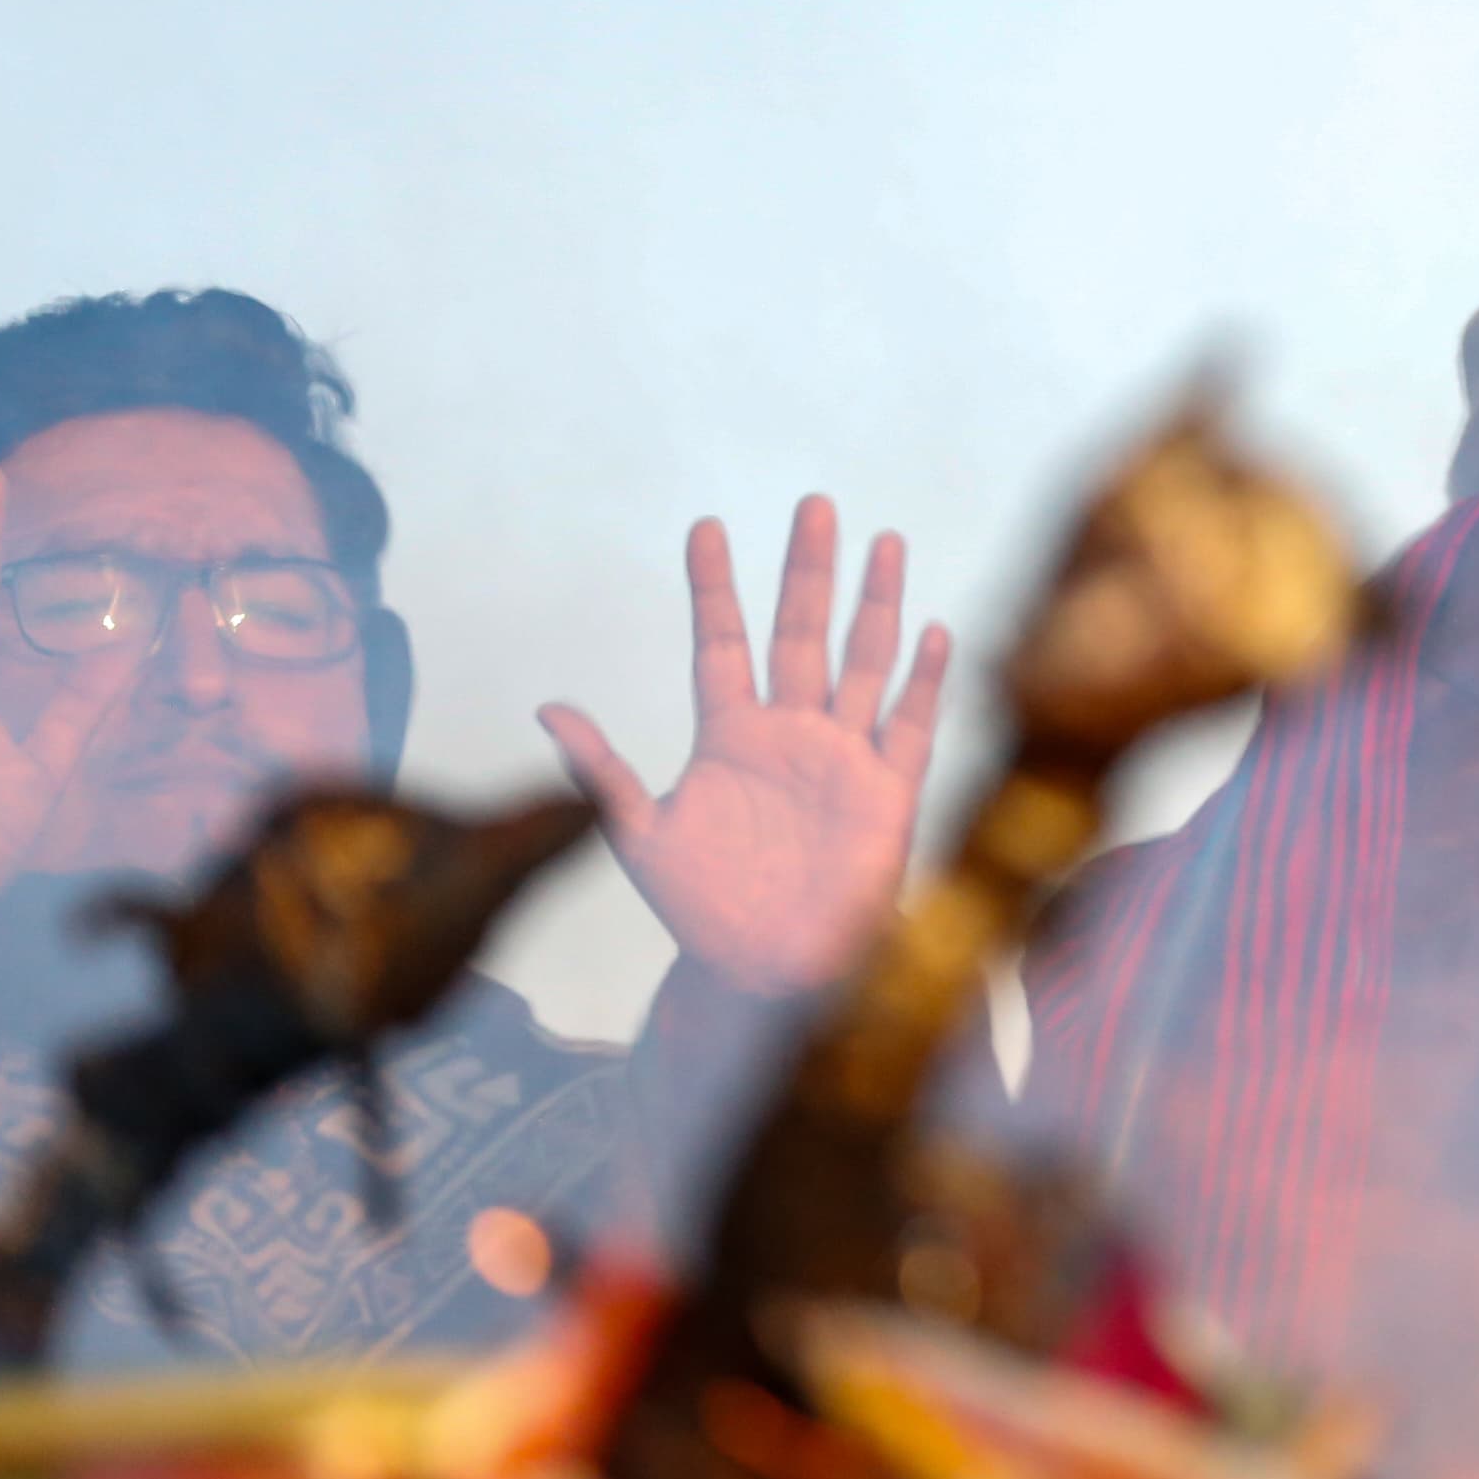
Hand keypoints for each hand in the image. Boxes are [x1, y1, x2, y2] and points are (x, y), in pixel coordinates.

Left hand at [541, 497, 952, 995]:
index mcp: (730, 737)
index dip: (714, 587)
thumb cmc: (703, 911)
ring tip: (883, 543)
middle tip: (814, 506)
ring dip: (874, 604)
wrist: (769, 972)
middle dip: (807, 570)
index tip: (706, 527)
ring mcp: (843, 758)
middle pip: (802, 633)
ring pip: (863, 662)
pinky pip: (910, 726)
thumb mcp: (638, 835)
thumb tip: (545, 707)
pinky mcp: (888, 792)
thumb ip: (601, 769)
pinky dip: (923, 680)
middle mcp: (791, 735)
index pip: (722, 643)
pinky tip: (933, 630)